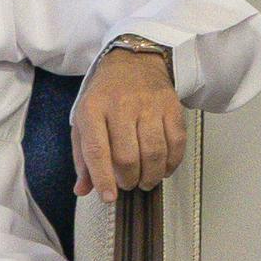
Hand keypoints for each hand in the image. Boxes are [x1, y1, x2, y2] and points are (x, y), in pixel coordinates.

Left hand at [73, 43, 186, 198]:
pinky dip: (172, 162)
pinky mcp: (171, 105)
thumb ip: (83, 158)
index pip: (97, 151)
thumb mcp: (84, 122)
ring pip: (154, 151)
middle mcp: (121, 105)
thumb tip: (84, 190)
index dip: (104, 179)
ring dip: (151, 175)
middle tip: (128, 185)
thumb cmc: (105, 97)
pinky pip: (177, 141)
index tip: (109, 197)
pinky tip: (164, 168)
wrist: (133, 62)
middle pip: (128, 156)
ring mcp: (149, 104)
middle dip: (129, 180)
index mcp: (93, 110)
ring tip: (145, 181)